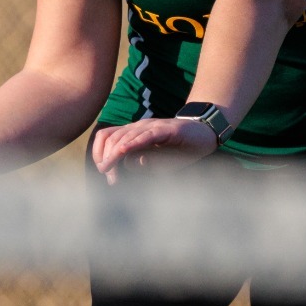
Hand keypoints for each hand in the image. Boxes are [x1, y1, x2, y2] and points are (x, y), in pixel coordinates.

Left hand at [91, 117, 219, 183]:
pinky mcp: (165, 130)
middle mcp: (140, 127)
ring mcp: (152, 126)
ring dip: (114, 154)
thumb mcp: (158, 161)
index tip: (107, 175)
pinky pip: (145, 135)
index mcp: (134, 133)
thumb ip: (142, 162)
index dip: (100, 155)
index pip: (107, 137)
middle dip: (106, 159)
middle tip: (111, 179)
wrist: (205, 134)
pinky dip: (132, 143)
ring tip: (108, 168)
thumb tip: (126, 164)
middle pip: (112, 137)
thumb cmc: (181, 149)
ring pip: (125, 136)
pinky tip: (123, 151)